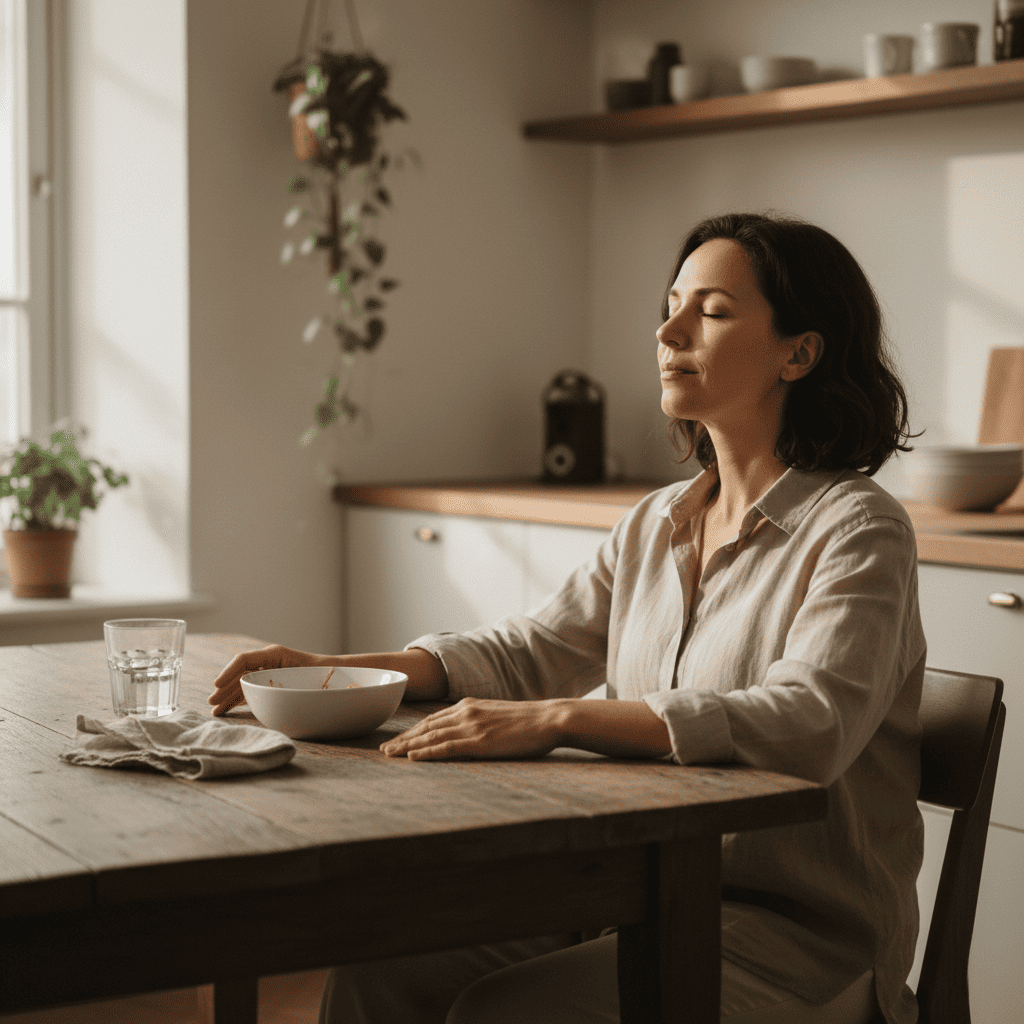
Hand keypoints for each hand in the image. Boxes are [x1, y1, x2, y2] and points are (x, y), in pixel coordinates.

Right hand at [208, 644, 326, 715]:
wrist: (335, 675)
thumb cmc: (321, 672)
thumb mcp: (301, 675)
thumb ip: (281, 682)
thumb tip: (258, 690)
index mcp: (274, 653)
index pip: (244, 659)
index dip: (228, 672)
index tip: (217, 685)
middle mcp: (268, 661)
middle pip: (240, 673)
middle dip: (225, 688)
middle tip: (211, 702)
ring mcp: (268, 672)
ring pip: (243, 683)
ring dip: (229, 696)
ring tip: (215, 710)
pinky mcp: (270, 683)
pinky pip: (250, 690)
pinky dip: (239, 700)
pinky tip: (228, 709)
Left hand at [380, 697, 564, 760]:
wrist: (548, 718)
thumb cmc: (528, 721)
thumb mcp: (497, 715)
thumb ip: (478, 721)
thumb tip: (467, 732)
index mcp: (469, 705)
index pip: (432, 719)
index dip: (413, 730)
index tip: (397, 740)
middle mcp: (465, 712)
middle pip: (425, 727)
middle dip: (403, 738)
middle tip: (384, 750)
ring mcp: (471, 726)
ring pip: (430, 737)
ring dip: (407, 746)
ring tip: (390, 755)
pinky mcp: (479, 741)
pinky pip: (446, 747)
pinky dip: (426, 752)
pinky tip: (412, 757)